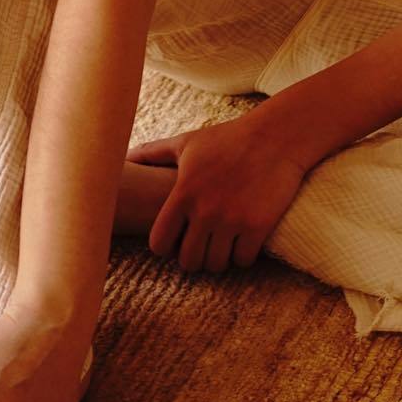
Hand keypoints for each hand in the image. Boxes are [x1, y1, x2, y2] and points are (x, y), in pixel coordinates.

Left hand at [126, 113, 307, 274]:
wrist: (277, 137)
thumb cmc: (228, 138)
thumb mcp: (188, 143)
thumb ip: (154, 153)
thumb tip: (125, 157)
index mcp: (183, 193)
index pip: (159, 244)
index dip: (165, 247)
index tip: (176, 239)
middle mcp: (205, 210)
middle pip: (189, 261)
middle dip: (194, 258)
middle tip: (202, 246)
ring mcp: (232, 220)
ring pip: (216, 265)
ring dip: (218, 259)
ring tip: (222, 245)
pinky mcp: (258, 226)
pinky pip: (243, 261)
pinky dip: (242, 256)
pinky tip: (243, 241)